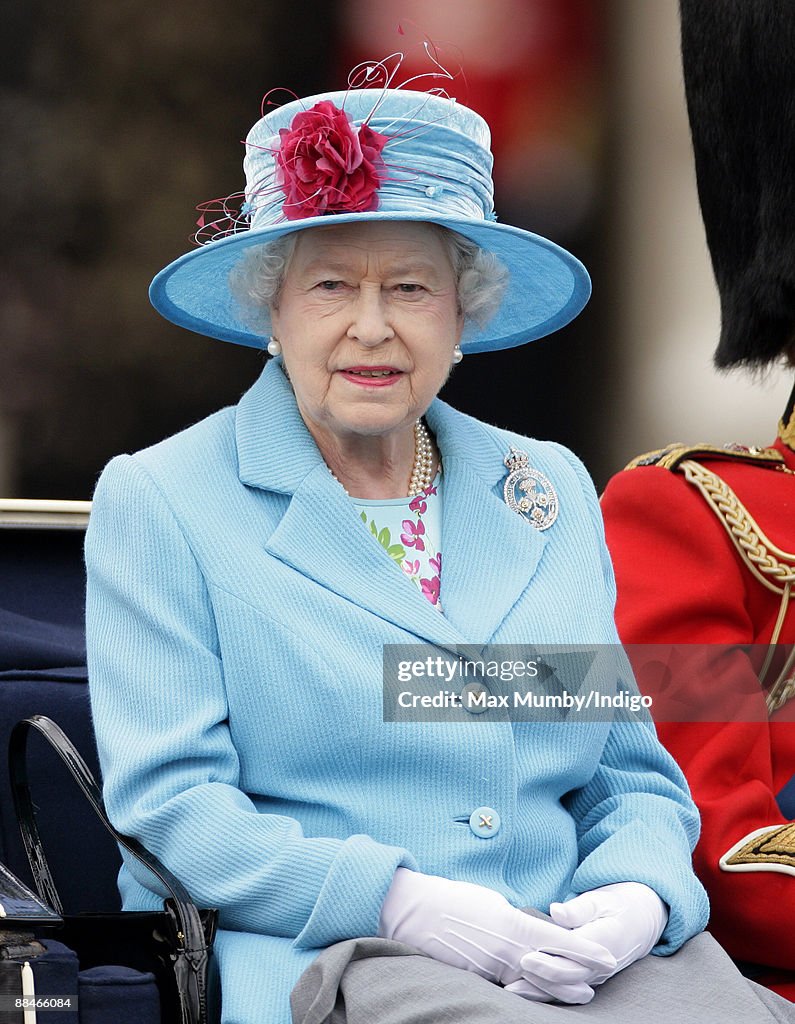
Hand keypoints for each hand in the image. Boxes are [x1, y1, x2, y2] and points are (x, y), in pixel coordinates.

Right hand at [378, 868, 615, 996]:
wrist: (415, 911)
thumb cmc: (453, 898)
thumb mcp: (492, 902)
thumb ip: (514, 920)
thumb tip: (528, 930)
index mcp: (514, 926)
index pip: (559, 942)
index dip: (585, 951)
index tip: (607, 957)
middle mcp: (507, 952)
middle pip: (551, 971)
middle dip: (575, 979)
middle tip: (596, 986)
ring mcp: (491, 969)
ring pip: (531, 983)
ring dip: (553, 989)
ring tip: (576, 993)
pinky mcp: (477, 979)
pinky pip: (505, 986)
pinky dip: (522, 988)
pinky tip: (530, 991)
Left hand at [518, 882, 667, 1001]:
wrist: (640, 922)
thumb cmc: (615, 905)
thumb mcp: (599, 900)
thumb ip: (578, 908)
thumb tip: (555, 911)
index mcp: (603, 944)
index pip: (573, 960)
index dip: (548, 963)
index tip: (524, 957)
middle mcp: (600, 967)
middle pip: (567, 979)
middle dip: (539, 980)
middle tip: (511, 977)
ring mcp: (595, 975)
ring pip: (566, 989)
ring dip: (540, 992)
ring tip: (511, 989)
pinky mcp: (588, 977)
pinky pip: (567, 988)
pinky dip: (546, 991)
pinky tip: (524, 989)